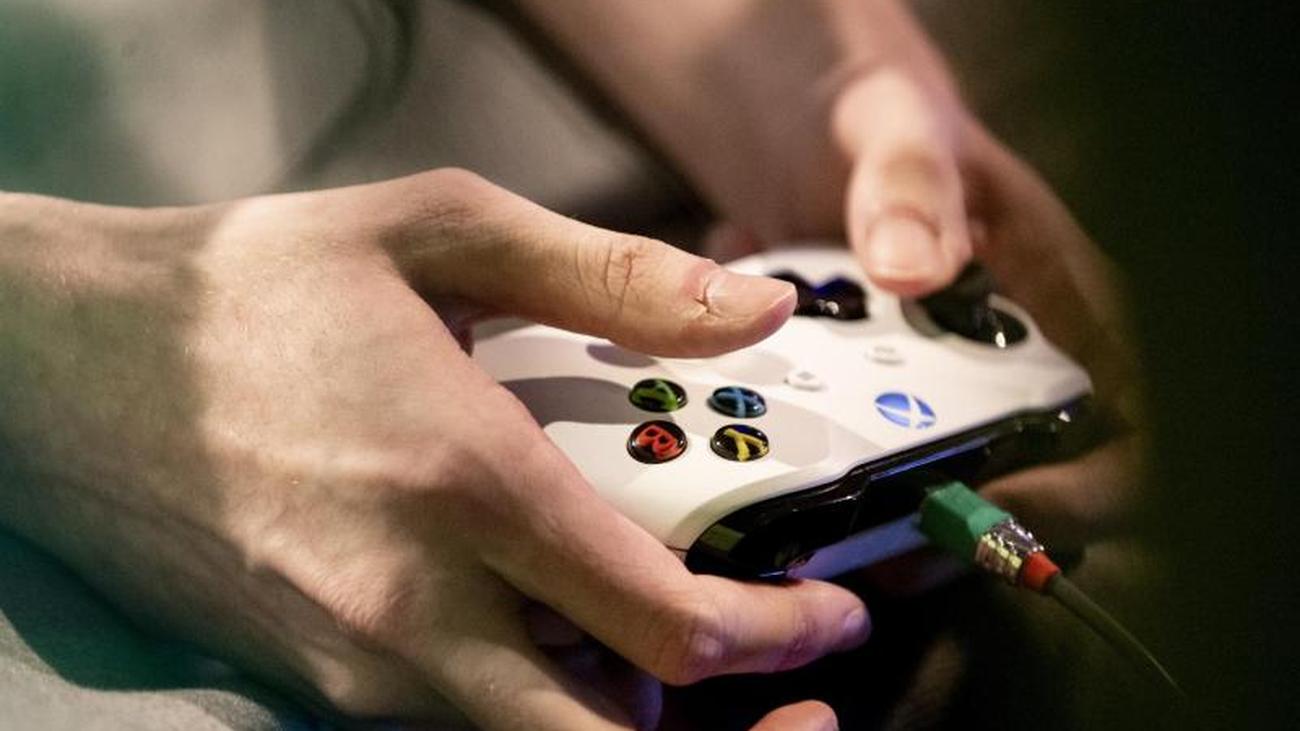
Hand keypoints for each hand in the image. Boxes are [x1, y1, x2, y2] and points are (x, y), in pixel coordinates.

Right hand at [0, 173, 868, 728]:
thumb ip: (609, 275)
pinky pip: (455, 726)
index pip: (671, 626)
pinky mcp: (312, 682)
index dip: (781, 640)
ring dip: (625, 725)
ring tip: (674, 662)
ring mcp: (358, 665)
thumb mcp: (436, 231)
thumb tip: (751, 317)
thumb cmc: (253, 290)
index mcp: (469, 487)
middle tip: (793, 707)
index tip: (829, 617)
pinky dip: (534, 708)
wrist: (68, 365)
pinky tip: (554, 640)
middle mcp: (416, 608)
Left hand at [681, 4, 1142, 550]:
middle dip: (968, 526)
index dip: (1087, 485)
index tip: (1002, 501)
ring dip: (889, 523)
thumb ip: (906, 182)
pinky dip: (820, 479)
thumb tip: (908, 267)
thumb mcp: (895, 129)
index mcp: (1058, 297)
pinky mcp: (880, 405)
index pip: (1123, 418)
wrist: (815, 142)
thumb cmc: (881, 128)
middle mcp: (1013, 358)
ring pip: (950, 493)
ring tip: (819, 530)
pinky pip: (867, 471)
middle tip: (888, 546)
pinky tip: (763, 456)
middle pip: (1037, 484)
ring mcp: (947, 389)